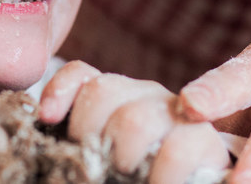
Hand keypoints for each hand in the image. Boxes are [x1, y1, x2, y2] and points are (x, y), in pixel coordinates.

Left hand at [38, 61, 232, 182]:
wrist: (193, 179)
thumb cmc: (138, 174)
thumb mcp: (103, 152)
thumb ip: (80, 139)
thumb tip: (45, 127)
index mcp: (119, 96)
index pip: (83, 76)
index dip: (60, 90)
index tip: (47, 118)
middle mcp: (148, 95)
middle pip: (103, 92)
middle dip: (88, 134)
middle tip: (94, 166)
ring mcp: (178, 113)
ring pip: (134, 119)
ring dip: (121, 157)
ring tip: (125, 176)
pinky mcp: (205, 141)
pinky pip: (174, 152)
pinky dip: (158, 177)